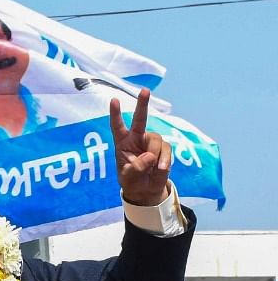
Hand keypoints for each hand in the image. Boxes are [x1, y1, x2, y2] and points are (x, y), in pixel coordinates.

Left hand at [110, 88, 171, 205]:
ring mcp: (151, 142)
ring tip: (153, 168)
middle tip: (145, 90)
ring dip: (156, 155)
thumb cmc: (131, 181)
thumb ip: (136, 167)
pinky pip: (167, 149)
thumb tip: (149, 156)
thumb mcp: (128, 177)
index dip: (115, 114)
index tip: (113, 100)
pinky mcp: (163, 148)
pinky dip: (165, 160)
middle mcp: (136, 138)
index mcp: (122, 143)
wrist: (146, 190)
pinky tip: (161, 169)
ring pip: (156, 140)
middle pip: (140, 119)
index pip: (117, 126)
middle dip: (142, 104)